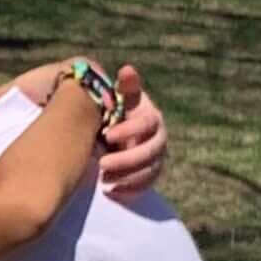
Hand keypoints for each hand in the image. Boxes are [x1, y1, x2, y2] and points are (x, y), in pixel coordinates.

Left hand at [101, 66, 165, 202]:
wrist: (112, 133)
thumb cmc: (115, 111)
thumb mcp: (118, 98)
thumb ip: (124, 88)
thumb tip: (127, 70)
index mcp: (151, 117)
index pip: (148, 124)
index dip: (130, 130)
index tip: (106, 135)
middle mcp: (159, 138)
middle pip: (152, 151)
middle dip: (127, 159)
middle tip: (102, 163)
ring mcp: (156, 158)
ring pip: (150, 171)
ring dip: (127, 176)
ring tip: (103, 178)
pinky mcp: (149, 175)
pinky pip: (146, 186)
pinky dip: (130, 190)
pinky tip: (111, 191)